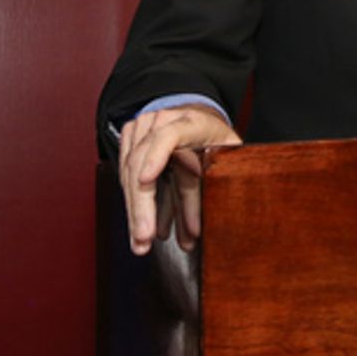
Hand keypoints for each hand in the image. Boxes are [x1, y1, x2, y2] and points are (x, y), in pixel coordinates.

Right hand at [117, 104, 241, 255]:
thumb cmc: (214, 136)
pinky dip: (136, 204)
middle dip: (142, 205)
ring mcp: (144, 128)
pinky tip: (143, 226)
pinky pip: (127, 175)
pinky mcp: (131, 138)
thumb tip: (213, 210)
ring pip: (130, 173)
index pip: (171, 135)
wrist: (198, 114)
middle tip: (144, 237)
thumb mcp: (229, 152)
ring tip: (142, 241)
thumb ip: (219, 174)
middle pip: (143, 162)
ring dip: (136, 211)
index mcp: (192, 121)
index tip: (146, 180)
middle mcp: (163, 121)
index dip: (157, 157)